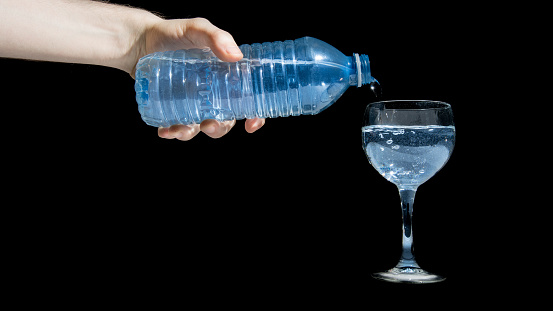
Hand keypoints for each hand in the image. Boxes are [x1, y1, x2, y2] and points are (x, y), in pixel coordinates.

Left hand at [136, 18, 264, 139]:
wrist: (140, 40)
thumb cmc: (173, 33)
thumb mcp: (197, 29)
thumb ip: (217, 37)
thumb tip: (236, 57)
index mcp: (226, 78)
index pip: (248, 101)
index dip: (255, 116)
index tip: (251, 125)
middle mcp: (212, 94)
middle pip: (225, 121)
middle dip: (219, 128)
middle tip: (209, 125)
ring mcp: (192, 104)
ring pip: (199, 127)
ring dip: (192, 133)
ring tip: (179, 129)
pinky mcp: (172, 109)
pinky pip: (176, 126)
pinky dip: (172, 131)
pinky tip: (164, 131)